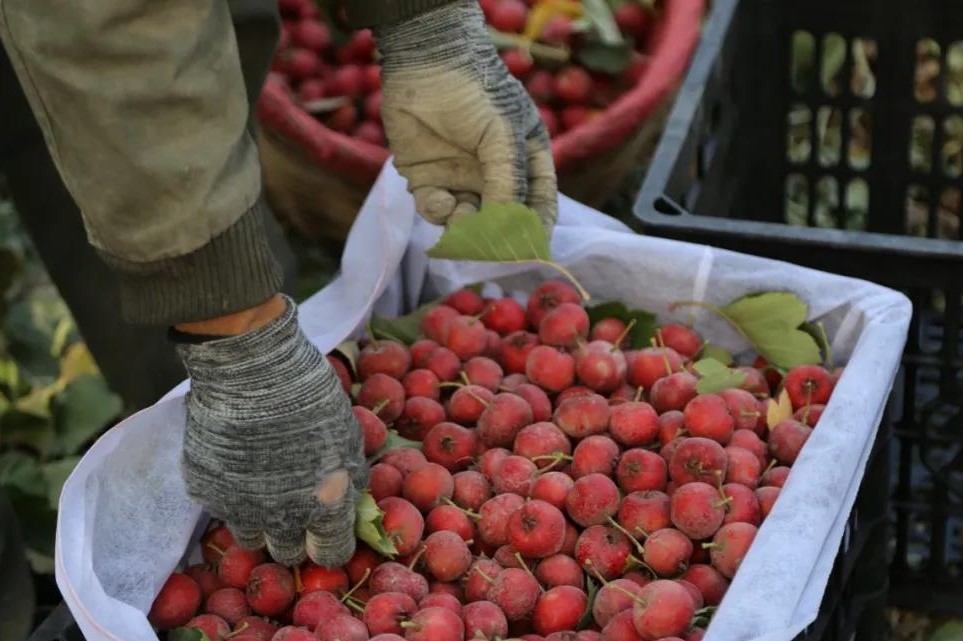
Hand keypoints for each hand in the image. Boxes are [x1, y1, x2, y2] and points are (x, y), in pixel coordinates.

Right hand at [174, 295, 366, 566]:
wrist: (251, 369)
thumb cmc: (309, 393)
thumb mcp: (348, 432)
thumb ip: (350, 473)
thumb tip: (351, 495)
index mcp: (326, 505)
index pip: (332, 553)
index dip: (329, 543)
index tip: (324, 530)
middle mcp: (283, 517)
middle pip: (288, 553)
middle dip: (293, 535)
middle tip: (291, 506)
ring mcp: (240, 508)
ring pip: (252, 538)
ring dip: (260, 520)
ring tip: (261, 486)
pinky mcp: (206, 493)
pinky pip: (221, 507)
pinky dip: (230, 493)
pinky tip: (236, 460)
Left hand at [375, 0, 556, 231]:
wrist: (425, 62)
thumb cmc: (476, 91)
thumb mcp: (504, 134)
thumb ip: (509, 181)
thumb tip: (508, 228)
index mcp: (524, 162)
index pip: (538, 205)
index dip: (536, 230)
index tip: (531, 252)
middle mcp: (494, 176)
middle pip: (501, 221)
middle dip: (495, 238)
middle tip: (488, 249)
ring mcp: (461, 180)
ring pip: (467, 221)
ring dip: (465, 227)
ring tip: (461, 216)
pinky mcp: (428, 180)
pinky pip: (436, 211)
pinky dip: (438, 212)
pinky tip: (439, 199)